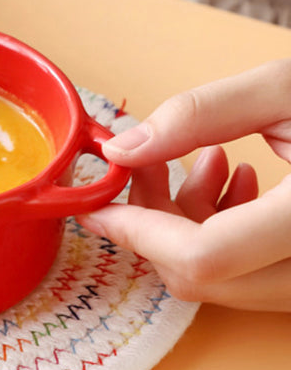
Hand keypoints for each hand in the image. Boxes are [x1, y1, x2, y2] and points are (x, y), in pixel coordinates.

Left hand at [77, 59, 290, 311]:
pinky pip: (252, 277)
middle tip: (147, 164)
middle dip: (154, 224)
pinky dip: (222, 237)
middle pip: (202, 277)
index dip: (136, 233)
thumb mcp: (289, 88)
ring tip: (209, 161)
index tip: (98, 206)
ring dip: (187, 227)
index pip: (202, 257)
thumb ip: (198, 117)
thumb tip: (121, 149)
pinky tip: (237, 181)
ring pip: (223, 282)